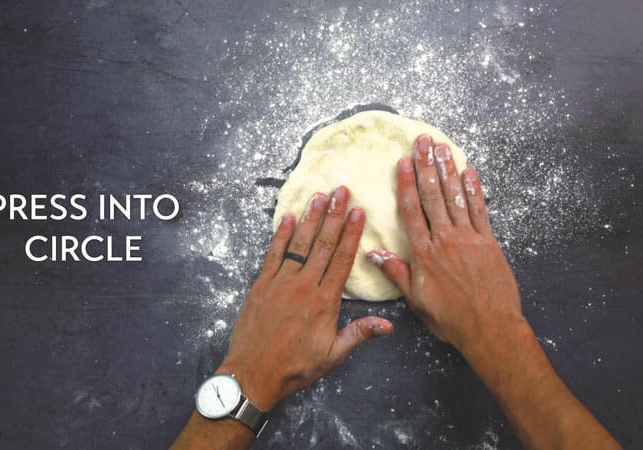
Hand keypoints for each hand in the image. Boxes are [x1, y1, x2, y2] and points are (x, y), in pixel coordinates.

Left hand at [219, 186, 392, 410]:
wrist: (253, 373)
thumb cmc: (295, 367)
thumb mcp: (333, 354)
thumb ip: (360, 334)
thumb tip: (389, 325)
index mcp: (324, 301)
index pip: (342, 259)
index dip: (351, 233)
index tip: (358, 212)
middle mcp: (304, 285)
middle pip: (323, 244)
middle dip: (334, 215)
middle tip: (341, 191)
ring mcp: (281, 282)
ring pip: (299, 243)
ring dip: (310, 218)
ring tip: (319, 195)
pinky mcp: (261, 284)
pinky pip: (273, 253)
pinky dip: (281, 234)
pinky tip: (289, 217)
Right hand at [367, 134, 523, 353]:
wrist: (490, 327)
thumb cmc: (451, 319)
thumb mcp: (417, 300)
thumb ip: (397, 273)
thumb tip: (373, 254)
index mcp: (425, 253)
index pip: (412, 211)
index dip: (406, 184)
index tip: (403, 162)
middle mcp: (445, 239)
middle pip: (433, 196)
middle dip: (426, 166)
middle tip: (422, 141)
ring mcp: (469, 238)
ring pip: (455, 197)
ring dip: (448, 170)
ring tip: (442, 148)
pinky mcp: (489, 242)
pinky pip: (480, 210)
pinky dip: (474, 190)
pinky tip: (469, 172)